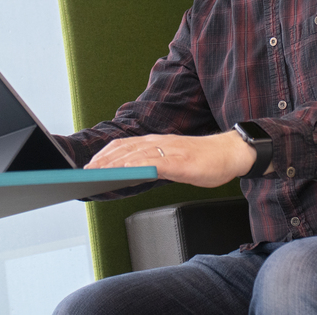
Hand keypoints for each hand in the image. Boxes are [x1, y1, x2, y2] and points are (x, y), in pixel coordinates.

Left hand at [84, 131, 257, 188]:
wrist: (230, 153)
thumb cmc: (204, 159)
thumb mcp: (174, 160)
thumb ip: (155, 164)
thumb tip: (135, 174)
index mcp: (157, 142)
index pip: (124, 145)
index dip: (105, 154)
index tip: (90, 163)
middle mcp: (159, 142)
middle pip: (125, 149)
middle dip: (103, 160)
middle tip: (86, 171)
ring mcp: (169, 150)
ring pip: (135, 155)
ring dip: (114, 164)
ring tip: (98, 172)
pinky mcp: (179, 160)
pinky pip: (154, 163)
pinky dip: (137, 167)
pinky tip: (126, 173)